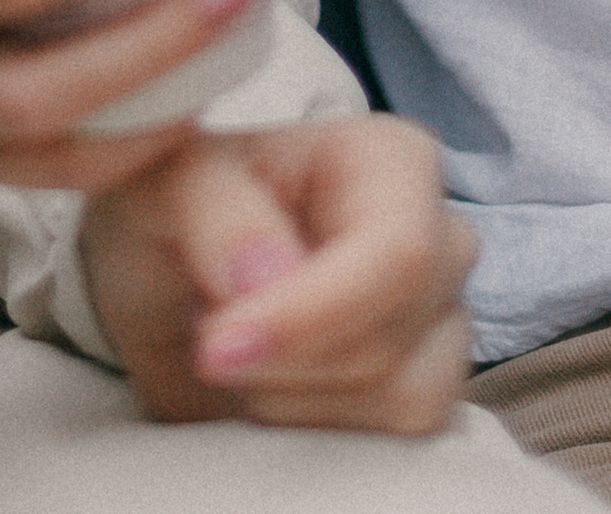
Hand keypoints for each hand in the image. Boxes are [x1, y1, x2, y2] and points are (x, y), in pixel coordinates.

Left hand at [81, 117, 473, 433]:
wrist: (176, 270)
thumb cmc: (186, 203)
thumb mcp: (170, 178)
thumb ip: (216, 211)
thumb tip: (262, 274)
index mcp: (393, 163)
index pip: (396, 254)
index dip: (310, 315)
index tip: (220, 348)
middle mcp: (438, 240)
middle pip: (390, 342)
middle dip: (282, 360)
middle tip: (210, 323)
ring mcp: (440, 323)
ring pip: (401, 403)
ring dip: (291, 398)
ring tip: (240, 345)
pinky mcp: (422, 391)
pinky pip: (390, 446)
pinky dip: (311, 431)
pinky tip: (268, 383)